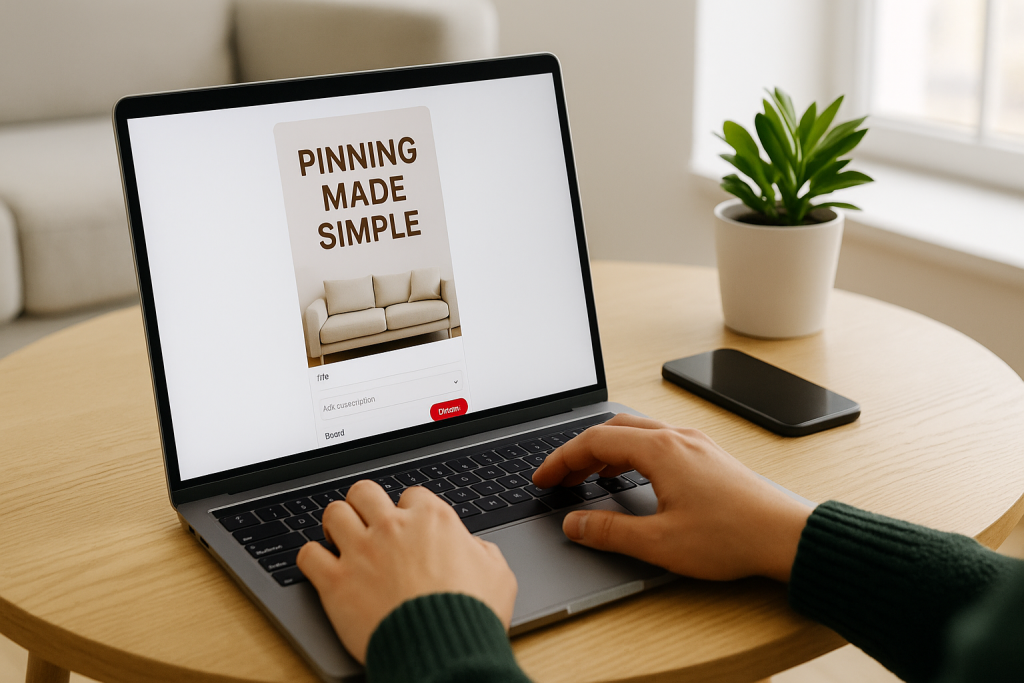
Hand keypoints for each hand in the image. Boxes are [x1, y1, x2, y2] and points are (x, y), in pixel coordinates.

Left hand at [296, 480, 517, 662]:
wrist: (445, 651)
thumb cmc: (473, 614)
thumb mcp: (498, 574)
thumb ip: (482, 551)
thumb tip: (474, 548)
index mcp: (432, 520)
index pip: (412, 493)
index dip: (409, 509)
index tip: (408, 524)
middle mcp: (393, 527)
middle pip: (365, 491)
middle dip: (364, 504)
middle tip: (366, 521)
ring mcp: (362, 552)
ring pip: (334, 513)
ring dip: (336, 524)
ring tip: (340, 538)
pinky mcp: (336, 582)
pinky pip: (308, 554)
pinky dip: (312, 558)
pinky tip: (321, 566)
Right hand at [532, 413, 812, 581]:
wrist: (786, 536)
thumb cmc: (731, 536)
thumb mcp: (659, 542)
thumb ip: (609, 531)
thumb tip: (574, 524)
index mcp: (660, 451)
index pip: (594, 442)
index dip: (561, 459)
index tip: (543, 477)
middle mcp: (677, 438)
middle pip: (613, 430)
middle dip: (580, 452)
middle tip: (560, 478)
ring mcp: (695, 444)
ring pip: (636, 433)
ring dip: (606, 451)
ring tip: (588, 477)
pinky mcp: (707, 456)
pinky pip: (657, 441)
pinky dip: (631, 453)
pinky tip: (631, 476)